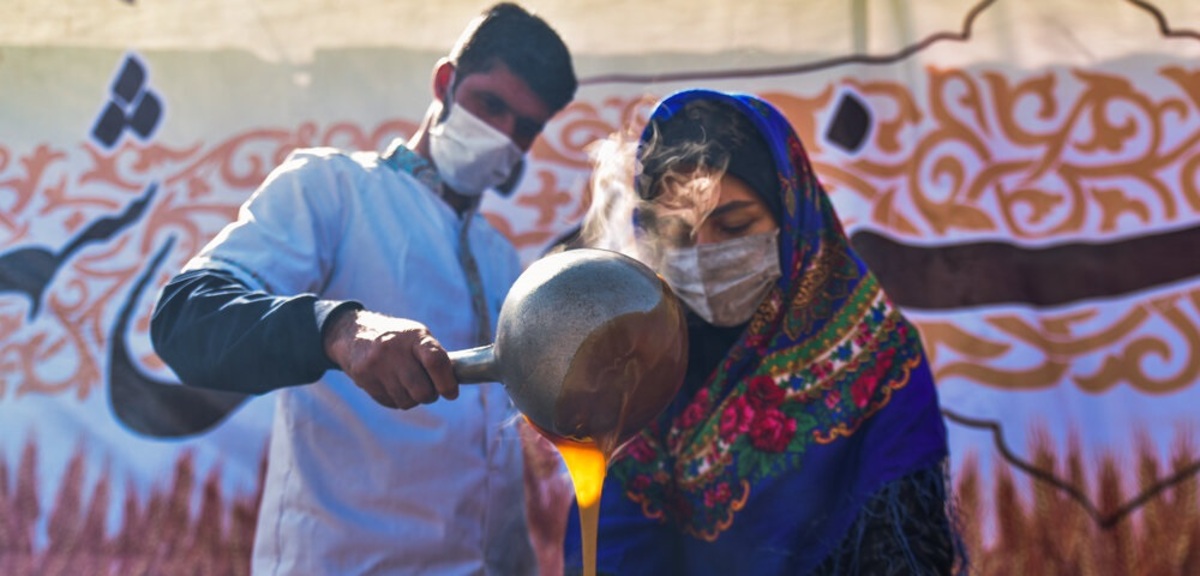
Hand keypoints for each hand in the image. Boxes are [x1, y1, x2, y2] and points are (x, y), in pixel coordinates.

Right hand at [323, 309, 457, 408]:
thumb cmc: (398, 339)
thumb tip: (454, 383)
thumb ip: (435, 357)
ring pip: (406, 401)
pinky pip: (391, 403)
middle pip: (421, 390)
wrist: (355, 333)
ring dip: (413, 399)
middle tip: (430, 390)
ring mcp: (376, 365)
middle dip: (430, 395)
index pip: (435, 361)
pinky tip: (393, 384)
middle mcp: (394, 350)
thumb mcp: (418, 337)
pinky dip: (398, 399)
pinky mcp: (363, 378)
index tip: (451, 393)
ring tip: (409, 384)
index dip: (447, 383)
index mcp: (414, 337)